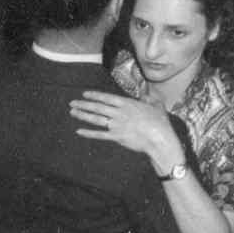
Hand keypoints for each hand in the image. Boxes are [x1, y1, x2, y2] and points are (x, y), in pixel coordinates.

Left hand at [68, 90, 182, 169]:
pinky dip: (88, 133)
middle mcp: (120, 113)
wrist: (159, 138)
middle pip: (98, 107)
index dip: (95, 95)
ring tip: (73, 112)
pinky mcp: (116, 137)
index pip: (107, 98)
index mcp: (128, 104)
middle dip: (84, 104)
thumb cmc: (160, 123)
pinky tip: (79, 131)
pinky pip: (99, 135)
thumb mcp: (157, 106)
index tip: (85, 94)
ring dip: (83, 115)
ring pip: (96, 119)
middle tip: (72, 102)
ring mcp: (117, 125)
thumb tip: (145, 95)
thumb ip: (150, 99)